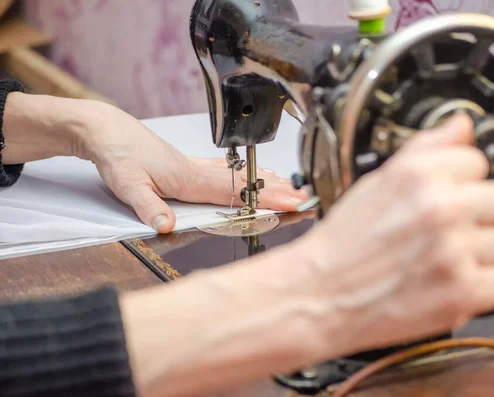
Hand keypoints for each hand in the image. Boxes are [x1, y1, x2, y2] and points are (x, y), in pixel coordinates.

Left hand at [76, 102, 307, 232]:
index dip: (266, 198)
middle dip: (277, 191)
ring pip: (239, 176)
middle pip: (245, 183)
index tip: (292, 202)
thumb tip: (167, 225)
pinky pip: (227, 171)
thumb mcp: (127, 185)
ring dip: (265, 182)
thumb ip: (149, 206)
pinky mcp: (188, 164)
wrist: (106, 131)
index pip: (236, 191)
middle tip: (303, 197)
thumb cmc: (118, 155)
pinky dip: (246, 174)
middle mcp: (198, 171)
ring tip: (288, 186)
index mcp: (190, 179)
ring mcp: (195, 166)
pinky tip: (253, 174)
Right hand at [295, 114, 493, 356]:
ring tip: (442, 259)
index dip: (463, 180)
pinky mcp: (462, 291)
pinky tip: (448, 282)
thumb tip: (461, 125)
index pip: (478, 161)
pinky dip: (479, 286)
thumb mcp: (377, 182)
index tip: (447, 195)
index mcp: (419, 175)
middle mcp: (440, 208)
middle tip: (448, 230)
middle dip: (479, 215)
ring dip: (479, 253)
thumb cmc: (344, 243)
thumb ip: (425, 150)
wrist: (320, 294)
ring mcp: (454, 250)